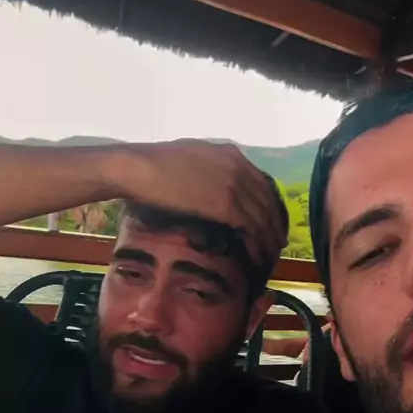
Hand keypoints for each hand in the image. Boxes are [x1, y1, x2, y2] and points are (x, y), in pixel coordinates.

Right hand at [109, 139, 286, 263]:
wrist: (137, 168)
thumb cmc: (152, 166)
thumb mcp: (190, 160)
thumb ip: (208, 170)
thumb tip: (210, 186)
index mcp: (230, 154)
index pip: (261, 183)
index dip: (268, 206)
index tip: (270, 222)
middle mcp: (238, 166)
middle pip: (268, 201)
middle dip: (274, 224)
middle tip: (275, 244)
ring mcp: (234, 184)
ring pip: (264, 217)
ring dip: (269, 239)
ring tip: (270, 256)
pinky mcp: (226, 203)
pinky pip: (251, 228)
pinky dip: (257, 245)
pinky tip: (257, 258)